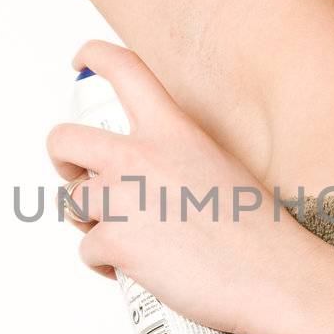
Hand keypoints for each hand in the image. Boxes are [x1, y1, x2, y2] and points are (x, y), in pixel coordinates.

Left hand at [46, 40, 314, 333]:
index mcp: (173, 129)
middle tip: (75, 177)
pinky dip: (103, 264)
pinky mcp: (115, 242)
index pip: (122, 69)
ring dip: (88, 221)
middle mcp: (140, 156)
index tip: (80, 63)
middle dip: (62, 160)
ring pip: (73, 202)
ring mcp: (123, 199)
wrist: (271, 276)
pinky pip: (87, 249)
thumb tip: (152, 175)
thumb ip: (179, 155)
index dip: (93, 57)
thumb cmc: (258, 230)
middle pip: (64, 139)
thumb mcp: (221, 165)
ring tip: (122, 238)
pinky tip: (131, 270)